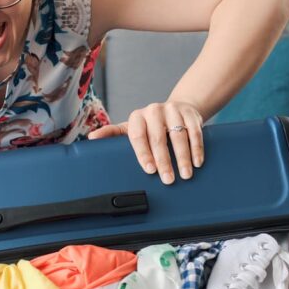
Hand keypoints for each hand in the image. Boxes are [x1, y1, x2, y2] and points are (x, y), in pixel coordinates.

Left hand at [88, 100, 204, 183]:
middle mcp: (154, 111)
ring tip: (185, 175)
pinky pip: (195, 132)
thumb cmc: (150, 125)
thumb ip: (112, 134)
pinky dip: (197, 149)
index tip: (150, 170)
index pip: (138, 136)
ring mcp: (174, 111)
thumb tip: (91, 138)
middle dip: (164, 161)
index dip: (143, 154)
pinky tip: (197, 162)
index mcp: (137, 117)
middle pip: (159, 138)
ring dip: (183, 158)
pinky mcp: (191, 114)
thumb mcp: (130, 128)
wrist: (177, 109)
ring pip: (179, 136)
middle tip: (168, 179)